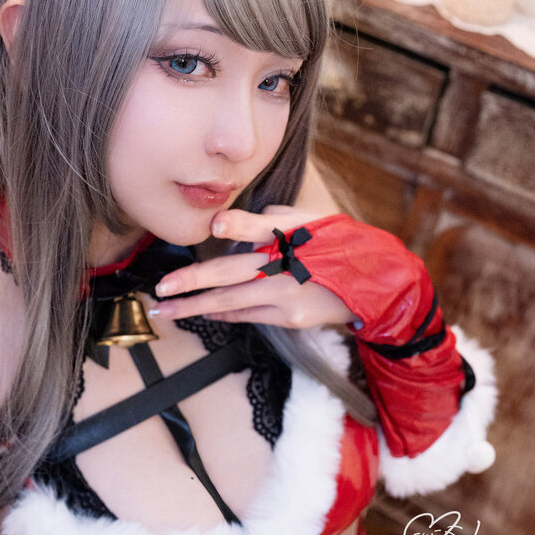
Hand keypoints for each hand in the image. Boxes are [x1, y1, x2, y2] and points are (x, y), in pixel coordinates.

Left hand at [150, 206, 354, 328]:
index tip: (214, 224)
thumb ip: (274, 217)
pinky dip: (222, 311)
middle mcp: (287, 265)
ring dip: (194, 306)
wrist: (374, 283)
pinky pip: (247, 314)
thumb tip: (237, 224)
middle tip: (161, 289)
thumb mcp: (312, 219)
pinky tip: (202, 311)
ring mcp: (287, 295)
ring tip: (165, 310)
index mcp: (293, 234)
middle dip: (191, 281)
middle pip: (231, 273)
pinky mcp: (290, 317)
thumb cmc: (337, 244)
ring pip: (231, 301)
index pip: (262, 226)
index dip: (238, 224)